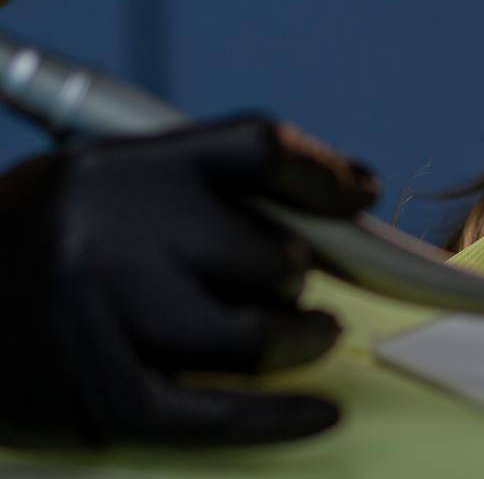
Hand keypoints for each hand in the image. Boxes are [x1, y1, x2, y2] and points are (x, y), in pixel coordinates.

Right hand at [0, 115, 378, 446]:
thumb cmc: (41, 243)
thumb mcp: (105, 184)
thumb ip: (200, 190)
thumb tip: (337, 207)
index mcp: (119, 167)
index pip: (258, 148)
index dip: (322, 173)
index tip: (359, 193)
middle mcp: (108, 234)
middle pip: (267, 254)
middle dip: (292, 276)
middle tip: (289, 287)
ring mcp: (96, 318)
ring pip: (250, 337)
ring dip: (298, 339)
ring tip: (313, 335)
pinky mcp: (87, 398)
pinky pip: (207, 416)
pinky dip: (275, 418)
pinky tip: (321, 412)